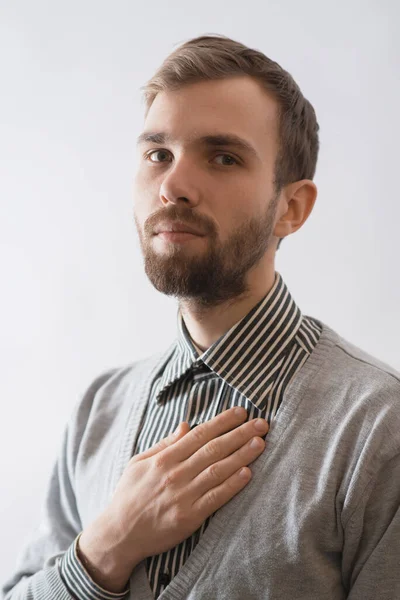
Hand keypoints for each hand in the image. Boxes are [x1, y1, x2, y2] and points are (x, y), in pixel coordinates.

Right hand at [78, 407, 267, 590]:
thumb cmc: (129, 495)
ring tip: (260, 443)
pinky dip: (232, 485)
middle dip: (239, 434)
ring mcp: (183, 496)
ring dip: (241, 455)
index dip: (222, 422)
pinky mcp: (189, 517)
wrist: (119, 534)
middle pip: (213, 449)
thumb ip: (165, 444)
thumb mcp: (139, 463)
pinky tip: (247, 473)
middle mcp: (175, 474)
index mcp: (164, 459)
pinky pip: (215, 498)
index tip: (241, 412)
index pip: (199, 434)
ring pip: (218, 470)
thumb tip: (186, 425)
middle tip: (261, 423)